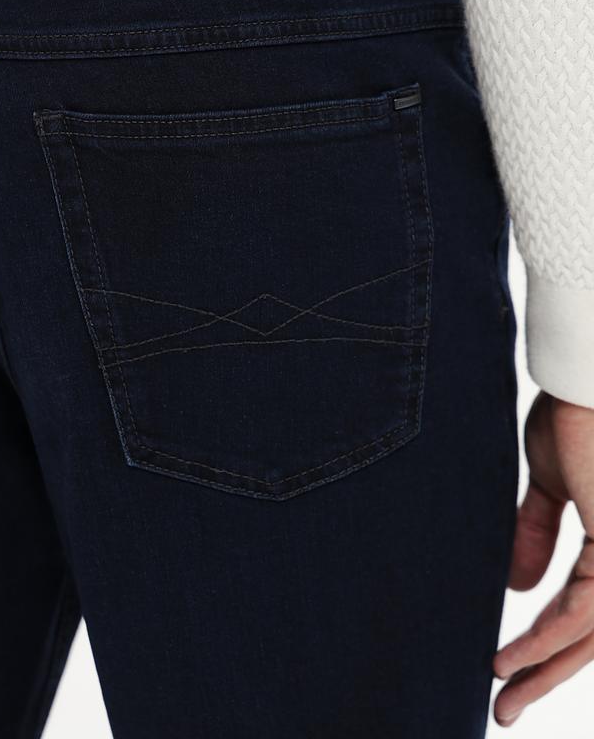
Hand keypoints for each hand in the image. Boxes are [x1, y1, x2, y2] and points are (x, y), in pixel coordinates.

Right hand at [493, 391, 593, 726]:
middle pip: (591, 634)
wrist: (582, 381)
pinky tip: (512, 657)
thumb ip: (538, 532)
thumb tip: (518, 587)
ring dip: (543, 668)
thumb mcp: (550, 482)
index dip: (544, 643)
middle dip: (546, 673)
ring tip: (502, 695)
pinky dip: (546, 637)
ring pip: (591, 632)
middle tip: (505, 709)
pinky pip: (585, 609)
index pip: (582, 608)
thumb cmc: (573, 416)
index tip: (505, 666)